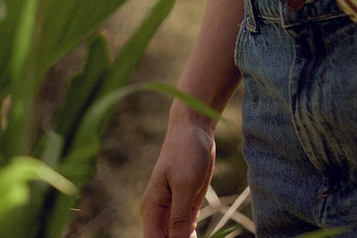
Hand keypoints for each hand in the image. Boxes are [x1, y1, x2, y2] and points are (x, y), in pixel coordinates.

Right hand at [140, 117, 216, 237]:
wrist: (195, 129)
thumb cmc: (186, 151)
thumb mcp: (184, 185)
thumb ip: (178, 218)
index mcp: (152, 208)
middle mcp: (159, 213)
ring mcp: (172, 211)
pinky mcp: (186, 207)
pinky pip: (187, 232)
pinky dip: (192, 237)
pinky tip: (204, 237)